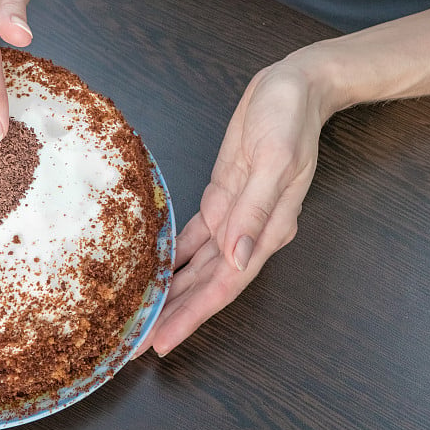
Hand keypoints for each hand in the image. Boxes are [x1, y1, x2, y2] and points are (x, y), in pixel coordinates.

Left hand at [136, 58, 328, 357]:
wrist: (292, 87)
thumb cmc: (289, 118)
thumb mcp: (275, 159)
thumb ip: (256, 209)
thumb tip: (239, 256)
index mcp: (267, 230)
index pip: (225, 286)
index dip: (192, 315)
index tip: (163, 341)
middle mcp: (249, 232)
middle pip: (206, 285)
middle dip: (173, 315)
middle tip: (137, 343)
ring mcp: (234, 218)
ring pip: (196, 267)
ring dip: (171, 293)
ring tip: (141, 317)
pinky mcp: (221, 200)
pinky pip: (192, 238)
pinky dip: (173, 257)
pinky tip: (153, 272)